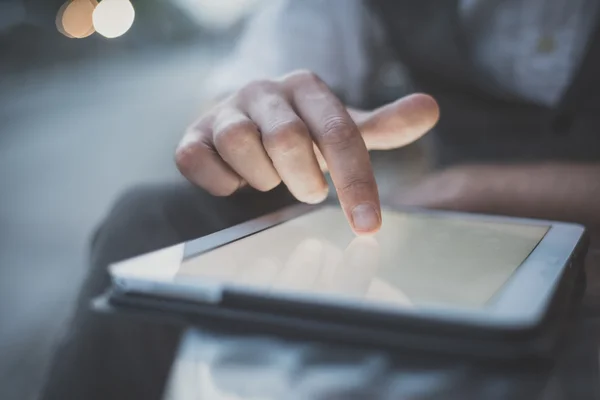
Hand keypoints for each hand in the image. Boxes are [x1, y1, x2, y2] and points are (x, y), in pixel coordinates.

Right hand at [176, 70, 438, 233]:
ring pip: (240, 145)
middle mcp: (264, 91)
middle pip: (287, 139)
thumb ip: (384, 126)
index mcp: (307, 88)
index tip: (368, 226)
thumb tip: (431, 109)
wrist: (247, 121)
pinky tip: (236, 179)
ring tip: (271, 177)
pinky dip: (221, 182)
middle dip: (303, 178)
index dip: (356, 182)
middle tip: (309, 190)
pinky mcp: (193, 135)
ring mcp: (225, 111)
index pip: (339, 133)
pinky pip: (197, 161)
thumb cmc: (303, 131)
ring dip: (262, 178)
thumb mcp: (344, 129)